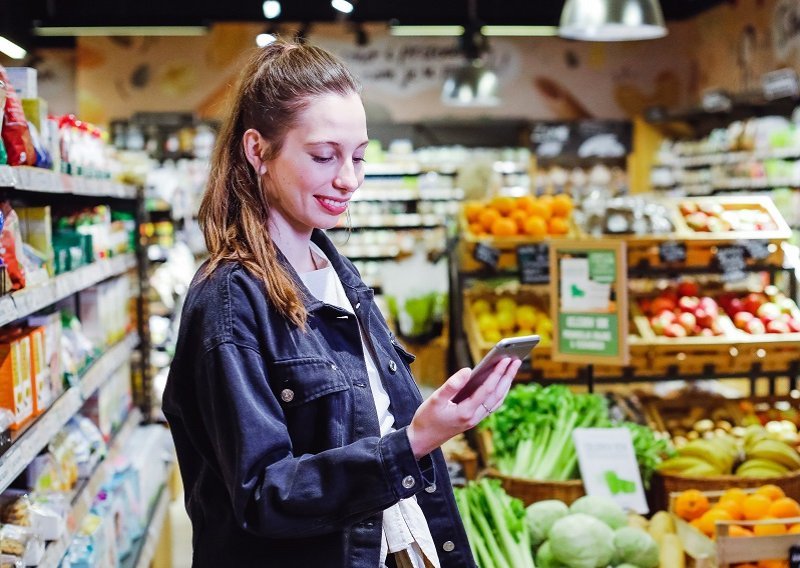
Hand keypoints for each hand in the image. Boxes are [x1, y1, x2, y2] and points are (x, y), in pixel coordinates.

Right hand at [406, 357, 521, 459]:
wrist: (422, 440)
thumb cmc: (426, 419)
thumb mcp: (435, 400)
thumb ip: (451, 385)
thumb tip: (468, 370)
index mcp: (466, 412)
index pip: (487, 390)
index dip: (497, 373)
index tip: (505, 359)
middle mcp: (474, 417)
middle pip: (497, 394)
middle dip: (507, 376)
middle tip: (516, 359)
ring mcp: (475, 420)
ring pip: (497, 401)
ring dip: (506, 384)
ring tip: (512, 368)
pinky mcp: (473, 420)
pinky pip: (492, 405)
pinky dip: (499, 392)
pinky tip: (501, 383)